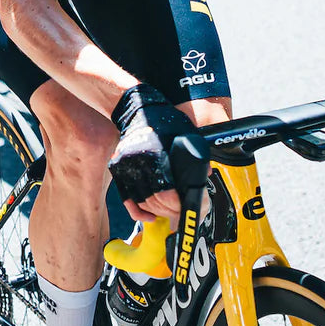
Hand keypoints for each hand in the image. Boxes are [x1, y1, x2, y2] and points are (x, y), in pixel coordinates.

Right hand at [106, 87, 198, 222]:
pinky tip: (150, 217)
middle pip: (155, 201)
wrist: (135, 107)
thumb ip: (196, 154)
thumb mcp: (185, 132)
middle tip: (183, 213)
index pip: (168, 193)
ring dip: (157, 213)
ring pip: (142, 202)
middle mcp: (139, 162)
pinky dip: (137, 212)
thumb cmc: (164, 119)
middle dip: (172, 212)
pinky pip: (127, 198)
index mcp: (157, 154)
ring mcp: (125, 166)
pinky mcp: (117, 168)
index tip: (190, 209)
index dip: (180, 206)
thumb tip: (207, 176)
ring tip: (170, 214)